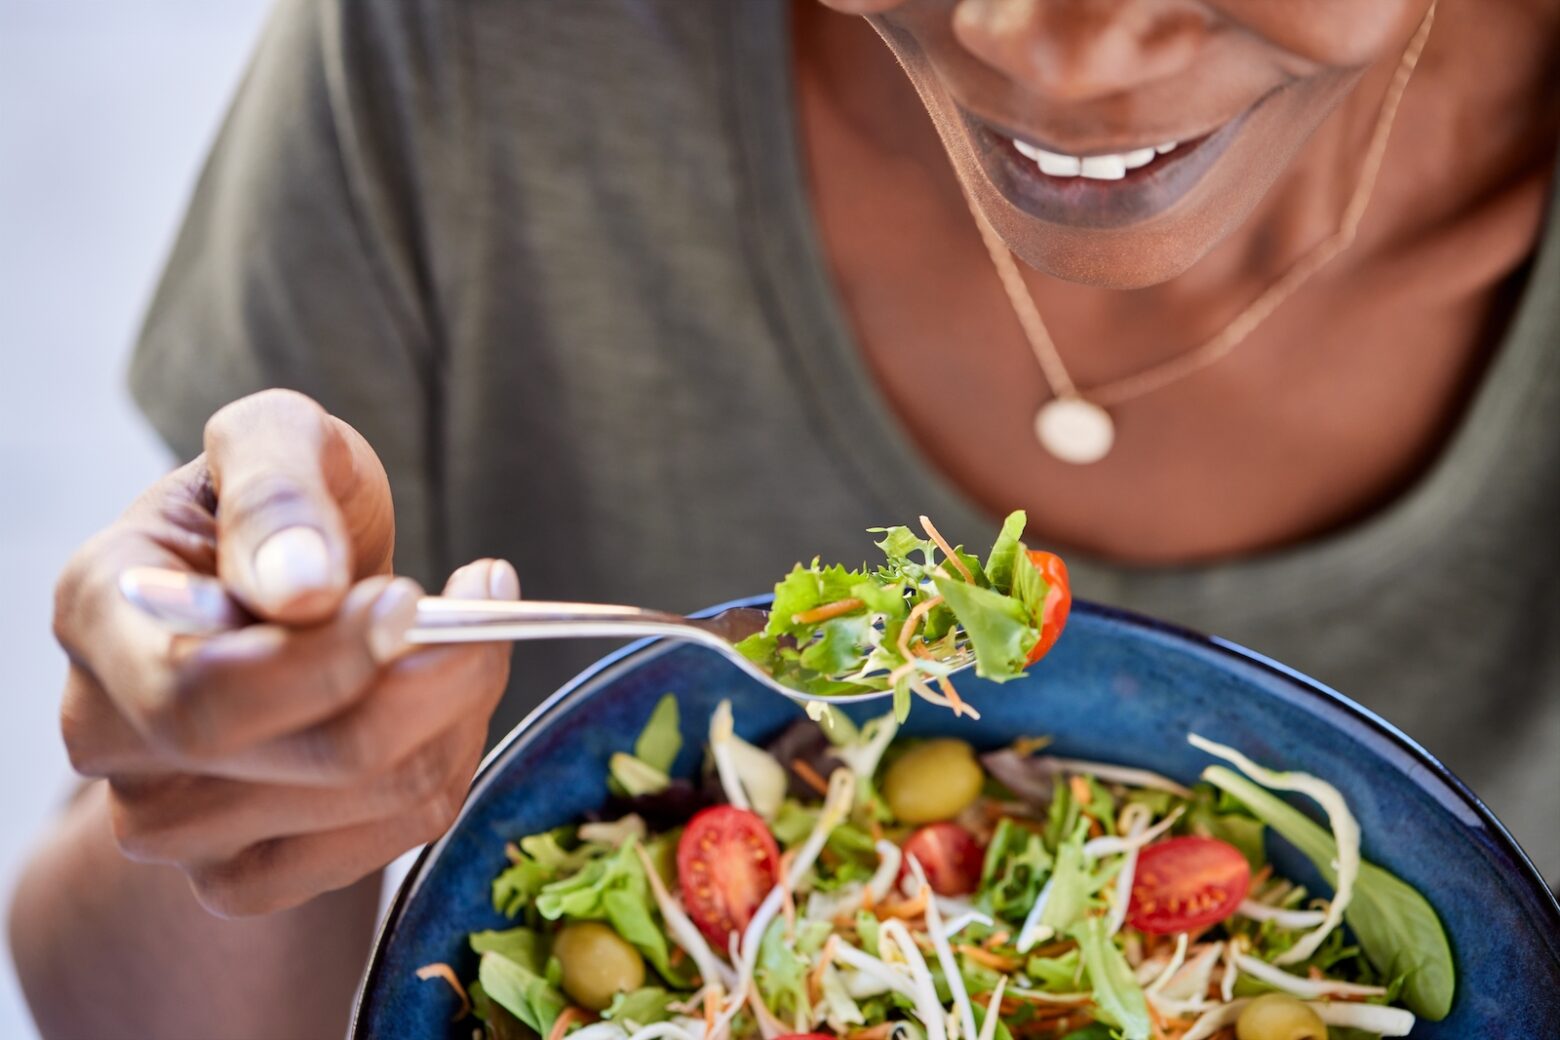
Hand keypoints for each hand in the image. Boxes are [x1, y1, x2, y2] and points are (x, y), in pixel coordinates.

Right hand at [52, 389, 515, 915]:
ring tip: (466, 629)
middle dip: (433, 678)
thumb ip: (278, 491)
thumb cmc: (280, 502)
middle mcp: (111, 735)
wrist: (286, 582)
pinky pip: (392, 840)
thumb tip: (301, 588)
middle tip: (486, 595)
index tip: (412, 598)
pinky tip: (445, 696)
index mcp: (100, 612)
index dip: (329, 663)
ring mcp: (172, 822)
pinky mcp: (244, 872)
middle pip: (311, 758)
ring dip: (460, 705)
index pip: (203, 694)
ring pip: (375, 797)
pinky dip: (451, 758)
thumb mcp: (277, 440)